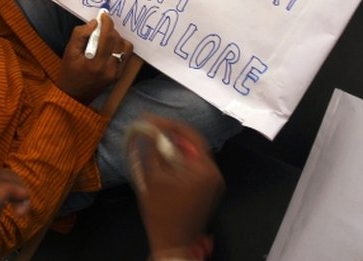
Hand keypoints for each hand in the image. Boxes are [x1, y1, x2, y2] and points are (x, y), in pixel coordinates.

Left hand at [0, 170, 29, 260]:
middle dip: (14, 188)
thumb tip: (6, 188)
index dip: (10, 186)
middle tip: (25, 209)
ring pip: (3, 181)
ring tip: (23, 211)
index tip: (27, 199)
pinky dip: (13, 196)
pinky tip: (18, 208)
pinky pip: (2, 191)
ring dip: (16, 191)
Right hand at [57, 13, 132, 103]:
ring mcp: (116, 73)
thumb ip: (80, 35)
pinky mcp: (119, 75)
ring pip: (125, 47)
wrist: (74, 95)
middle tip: (100, 28)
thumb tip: (94, 23)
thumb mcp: (69, 51)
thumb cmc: (69, 72)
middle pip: (117, 40)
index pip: (107, 37)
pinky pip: (126, 55)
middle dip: (110, 30)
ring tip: (105, 39)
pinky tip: (110, 47)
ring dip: (117, 38)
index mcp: (95, 63)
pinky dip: (120, 47)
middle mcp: (109, 69)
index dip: (107, 22)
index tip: (104, 15)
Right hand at [131, 116, 224, 253]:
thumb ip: (153, 149)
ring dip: (175, 147)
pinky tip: (164, 159)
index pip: (190, 135)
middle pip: (193, 143)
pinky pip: (194, 166)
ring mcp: (213, 183)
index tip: (150, 119)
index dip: (169, 124)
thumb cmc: (162, 213)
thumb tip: (148, 128)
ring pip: (193, 154)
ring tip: (155, 141)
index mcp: (205, 170)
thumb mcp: (153, 177)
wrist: (173, 243)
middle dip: (171, 134)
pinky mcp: (208, 190)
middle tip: (152, 128)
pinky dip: (180, 160)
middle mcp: (214, 174)